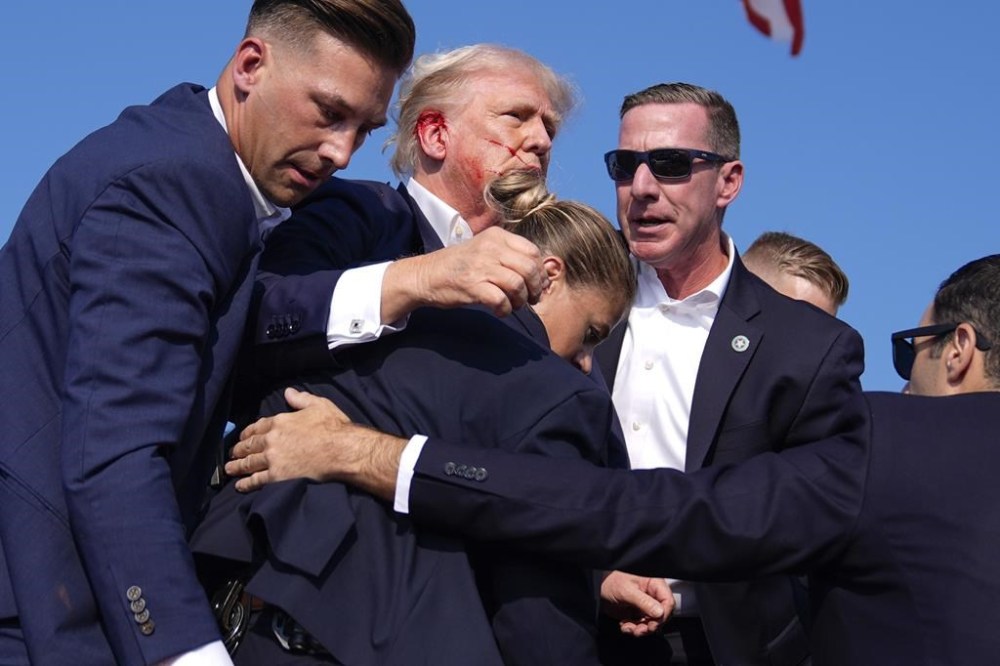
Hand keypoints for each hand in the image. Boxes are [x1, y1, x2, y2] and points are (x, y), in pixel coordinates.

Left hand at [226, 387, 403, 497]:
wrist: (341, 451)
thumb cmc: (333, 427)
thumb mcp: (319, 405)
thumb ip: (301, 399)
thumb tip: (288, 392)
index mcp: (280, 422)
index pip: (257, 427)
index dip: (247, 432)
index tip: (243, 437)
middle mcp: (271, 440)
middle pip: (249, 445)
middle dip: (238, 449)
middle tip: (232, 454)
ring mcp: (272, 459)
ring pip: (249, 463)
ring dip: (237, 466)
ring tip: (229, 469)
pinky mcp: (277, 476)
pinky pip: (256, 480)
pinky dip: (246, 484)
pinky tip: (239, 485)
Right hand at [382, 227, 547, 319]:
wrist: (426, 275)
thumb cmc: (459, 266)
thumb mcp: (484, 249)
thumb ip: (509, 256)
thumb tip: (539, 275)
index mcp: (496, 236)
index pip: (533, 251)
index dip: (540, 271)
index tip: (537, 285)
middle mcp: (491, 247)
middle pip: (529, 268)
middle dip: (535, 288)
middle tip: (531, 299)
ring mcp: (481, 266)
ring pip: (518, 284)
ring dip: (521, 300)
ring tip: (514, 305)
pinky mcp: (472, 285)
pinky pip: (501, 300)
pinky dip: (505, 309)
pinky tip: (500, 311)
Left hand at [600, 571, 674, 636]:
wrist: (595, 586)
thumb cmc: (610, 581)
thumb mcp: (627, 590)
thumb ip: (644, 601)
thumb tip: (660, 613)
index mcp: (653, 583)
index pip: (668, 600)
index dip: (663, 614)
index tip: (654, 623)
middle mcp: (651, 594)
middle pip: (661, 615)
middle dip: (651, 625)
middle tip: (641, 629)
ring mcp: (644, 605)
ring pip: (651, 622)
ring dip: (641, 629)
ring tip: (629, 628)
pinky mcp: (636, 613)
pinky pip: (641, 625)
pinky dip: (633, 629)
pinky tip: (624, 625)